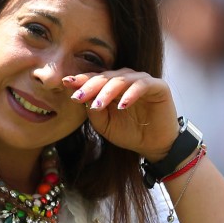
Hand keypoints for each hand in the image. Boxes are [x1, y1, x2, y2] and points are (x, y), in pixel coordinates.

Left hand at [62, 69, 178, 160]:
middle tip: (78, 96)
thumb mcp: (104, 125)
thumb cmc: (129, 133)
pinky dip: (131, 93)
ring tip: (98, 105)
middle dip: (90, 86)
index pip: (94, 79)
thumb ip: (93, 111)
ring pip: (121, 79)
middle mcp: (126, 79)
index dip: (80, 80)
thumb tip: (82, 97)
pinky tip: (122, 104)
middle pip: (105, 77)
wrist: (154, 145)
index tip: (65, 83)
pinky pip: (142, 85)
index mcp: (112, 86)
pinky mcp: (158, 86)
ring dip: (108, 91)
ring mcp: (142, 81)